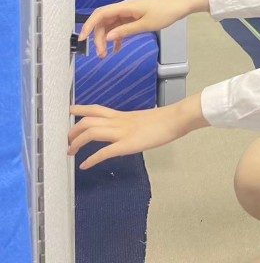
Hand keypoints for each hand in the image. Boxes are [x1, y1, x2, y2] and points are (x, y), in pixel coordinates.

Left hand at [68, 94, 208, 169]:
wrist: (176, 118)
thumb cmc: (166, 119)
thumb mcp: (145, 119)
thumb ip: (133, 124)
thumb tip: (130, 131)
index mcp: (123, 115)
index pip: (96, 109)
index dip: (80, 109)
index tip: (69, 111)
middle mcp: (119, 122)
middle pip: (88, 121)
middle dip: (73, 130)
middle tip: (66, 140)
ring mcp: (122, 132)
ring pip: (91, 132)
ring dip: (77, 142)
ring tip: (70, 151)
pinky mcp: (128, 144)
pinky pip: (104, 152)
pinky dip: (92, 159)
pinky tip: (85, 165)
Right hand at [78, 0, 208, 57]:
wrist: (179, 7)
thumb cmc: (165, 13)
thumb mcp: (146, 25)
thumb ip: (126, 31)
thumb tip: (107, 37)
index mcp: (125, 7)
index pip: (100, 14)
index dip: (89, 26)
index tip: (82, 39)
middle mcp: (124, 9)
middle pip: (103, 22)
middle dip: (98, 38)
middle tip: (100, 54)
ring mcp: (128, 13)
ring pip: (111, 26)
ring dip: (106, 40)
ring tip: (105, 55)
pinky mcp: (134, 18)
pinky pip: (120, 28)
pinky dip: (117, 38)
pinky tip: (117, 49)